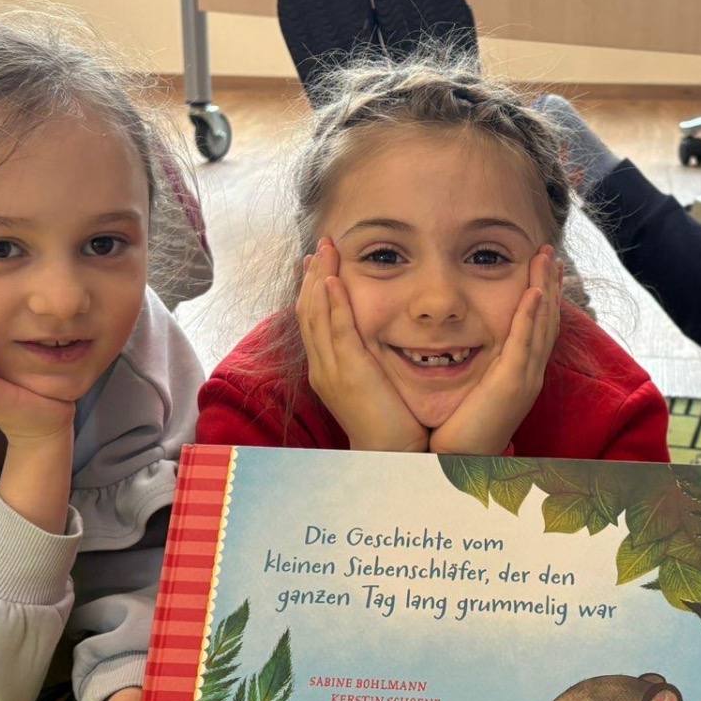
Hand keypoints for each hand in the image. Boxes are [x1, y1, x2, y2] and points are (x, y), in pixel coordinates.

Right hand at [297, 240, 429, 451]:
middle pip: (308, 311)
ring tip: (325, 251)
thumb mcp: (371, 385)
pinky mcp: (350, 373)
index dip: (312, 289)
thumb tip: (372, 340)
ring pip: (317, 315)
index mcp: (326, 369)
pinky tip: (333, 280)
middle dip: (312, 275)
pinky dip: (333, 303)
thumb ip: (367, 360)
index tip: (318, 263)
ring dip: (320, 279)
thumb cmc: (389, 423)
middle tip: (321, 246)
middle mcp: (322, 367)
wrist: (391, 454)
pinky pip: (337, 330)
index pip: (313, 320)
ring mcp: (332, 370)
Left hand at [429, 247, 562, 456]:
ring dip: (545, 290)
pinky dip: (531, 316)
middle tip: (549, 253)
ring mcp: (524, 379)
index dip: (542, 296)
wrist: (457, 463)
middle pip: (547, 320)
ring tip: (546, 260)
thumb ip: (475, 365)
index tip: (540, 269)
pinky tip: (533, 293)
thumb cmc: (458, 427)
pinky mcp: (512, 385)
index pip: (536, 327)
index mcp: (518, 373)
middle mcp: (528, 373)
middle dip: (549, 285)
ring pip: (542, 326)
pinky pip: (525, 344)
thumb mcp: (472, 387)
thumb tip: (462, 343)